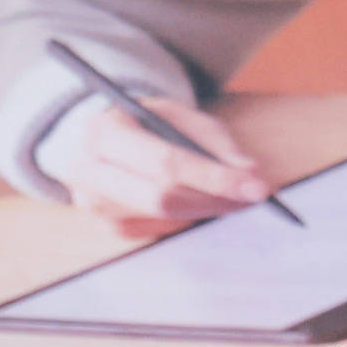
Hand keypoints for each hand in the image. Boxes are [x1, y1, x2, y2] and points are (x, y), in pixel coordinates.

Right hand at [42, 82, 273, 235]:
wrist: (101, 140)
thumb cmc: (147, 124)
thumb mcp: (179, 116)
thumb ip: (216, 143)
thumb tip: (253, 175)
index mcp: (103, 132)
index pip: (165, 162)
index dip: (214, 177)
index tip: (257, 187)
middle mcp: (89, 170)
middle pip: (163, 198)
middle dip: (216, 199)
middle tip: (253, 196)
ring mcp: (94, 204)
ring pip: (165, 218)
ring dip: (208, 209)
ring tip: (232, 194)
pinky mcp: (108, 226)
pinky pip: (160, 230)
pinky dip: (188, 217)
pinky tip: (199, 200)